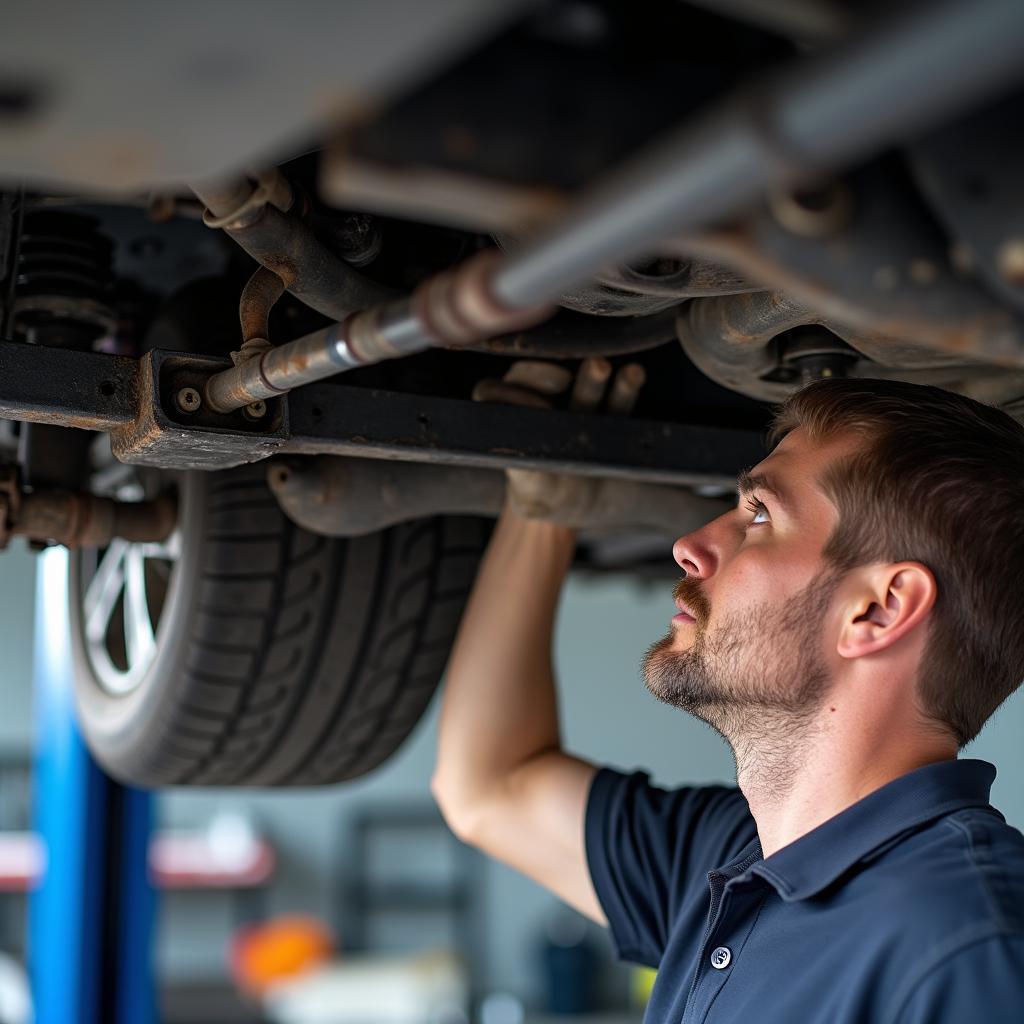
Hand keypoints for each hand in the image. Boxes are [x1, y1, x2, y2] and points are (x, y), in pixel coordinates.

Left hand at [472, 358, 645, 526]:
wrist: (579, 504)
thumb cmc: (544, 498)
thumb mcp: (531, 497)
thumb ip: (527, 478)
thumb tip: (531, 467)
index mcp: (508, 423)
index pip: (494, 394)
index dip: (505, 395)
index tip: (524, 408)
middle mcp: (541, 408)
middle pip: (537, 380)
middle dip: (547, 375)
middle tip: (561, 379)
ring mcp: (575, 410)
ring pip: (582, 388)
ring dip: (592, 377)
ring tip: (601, 366)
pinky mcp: (608, 419)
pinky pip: (617, 401)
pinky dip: (625, 387)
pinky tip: (634, 373)